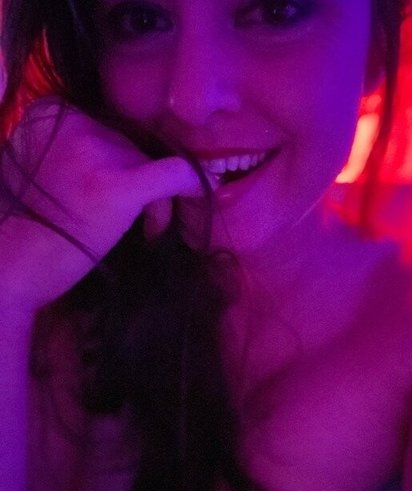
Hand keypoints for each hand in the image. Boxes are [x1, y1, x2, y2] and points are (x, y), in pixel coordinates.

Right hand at [0, 97, 200, 311]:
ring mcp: (96, 151)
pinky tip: (201, 192)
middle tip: (139, 226)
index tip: (117, 197)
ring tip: (144, 234)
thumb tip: (124, 155)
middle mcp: (73, 122)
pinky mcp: (118, 185)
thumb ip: (75, 149)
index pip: (107, 129)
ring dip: (154, 201)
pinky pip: (174, 173)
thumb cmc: (29, 225)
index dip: (119, 162)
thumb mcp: (42, 167)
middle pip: (130, 146)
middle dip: (139, 183)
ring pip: (150, 164)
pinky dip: (193, 183)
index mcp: (50, 112)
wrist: (12, 266)